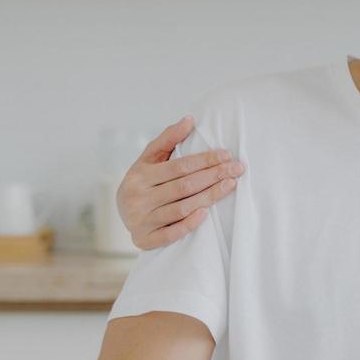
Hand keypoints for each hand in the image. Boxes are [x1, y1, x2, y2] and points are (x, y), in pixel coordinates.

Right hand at [115, 116, 243, 249]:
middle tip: (237, 169)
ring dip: (209, 197)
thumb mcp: (149, 159)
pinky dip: (189, 223)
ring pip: (181, 208)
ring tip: (230, 185)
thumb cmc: (143, 181)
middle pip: (183, 186)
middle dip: (213, 176)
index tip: (226, 155)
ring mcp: (141, 220)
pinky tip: (207, 212)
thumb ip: (168, 139)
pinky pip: (171, 234)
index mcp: (139, 174)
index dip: (204, 160)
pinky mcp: (144, 240)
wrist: (122, 213)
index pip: (178, 166)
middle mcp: (138, 197)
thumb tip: (190, 119)